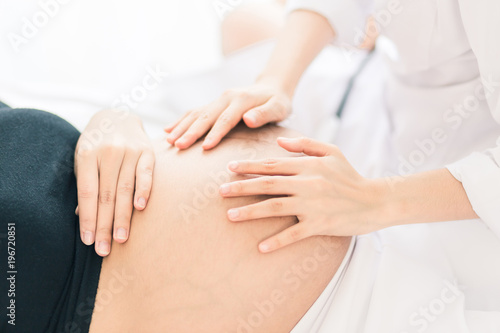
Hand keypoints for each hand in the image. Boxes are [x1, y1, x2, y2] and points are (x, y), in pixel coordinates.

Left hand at [75, 110, 154, 256]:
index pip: (87, 193)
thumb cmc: (96, 146)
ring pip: (125, 189)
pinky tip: (140, 208)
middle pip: (106, 195)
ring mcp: (129, 151)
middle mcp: (107, 152)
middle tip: (104, 250)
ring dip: (123, 216)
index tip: (89, 241)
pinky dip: (144, 190)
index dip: (88, 219)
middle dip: (105, 225)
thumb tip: (82, 218)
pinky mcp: (147, 151)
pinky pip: (146, 174)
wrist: (117, 117)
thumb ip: (85, 185)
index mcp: (87, 154)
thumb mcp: (83, 160)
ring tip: (121, 238)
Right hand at [164, 82, 291, 149]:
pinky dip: (180, 120)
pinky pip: (194, 111)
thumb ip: (265, 114)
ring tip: (168, 141)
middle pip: (205, 116)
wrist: (272, 87)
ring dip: (181, 126)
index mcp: (241, 100)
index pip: (226, 119)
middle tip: (178, 146)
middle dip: (190, 131)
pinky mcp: (214, 104)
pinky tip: (168, 130)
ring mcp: (218, 100)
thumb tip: (248, 119)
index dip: (215, 133)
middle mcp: (226, 98)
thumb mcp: (278, 108)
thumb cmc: (278, 102)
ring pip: (196, 113)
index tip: (205, 147)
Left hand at [219, 137, 386, 252]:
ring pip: (275, 207)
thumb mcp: (332, 152)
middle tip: (220, 191)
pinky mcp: (320, 224)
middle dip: (241, 187)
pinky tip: (260, 247)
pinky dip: (277, 241)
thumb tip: (278, 142)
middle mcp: (307, 183)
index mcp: (308, 166)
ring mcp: (313, 204)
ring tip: (230, 215)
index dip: (249, 166)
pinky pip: (294, 233)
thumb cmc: (350, 176)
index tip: (229, 168)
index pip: (272, 164)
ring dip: (250, 212)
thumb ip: (305, 145)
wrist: (374, 201)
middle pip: (267, 185)